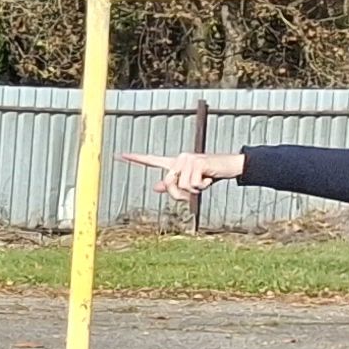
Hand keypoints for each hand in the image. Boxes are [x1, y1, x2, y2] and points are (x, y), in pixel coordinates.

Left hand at [117, 150, 243, 203]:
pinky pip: (192, 184)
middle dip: (180, 193)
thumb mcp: (189, 183)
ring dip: (194, 190)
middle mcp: (178, 159)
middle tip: (194, 190)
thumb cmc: (209, 175)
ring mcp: (187, 159)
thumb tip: (156, 186)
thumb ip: (172, 185)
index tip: (119, 155)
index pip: (151, 161)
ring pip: (181, 186)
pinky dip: (202, 187)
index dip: (136, 159)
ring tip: (204, 181)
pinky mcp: (196, 162)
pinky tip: (209, 178)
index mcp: (174, 163)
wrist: (229, 167)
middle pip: (168, 183)